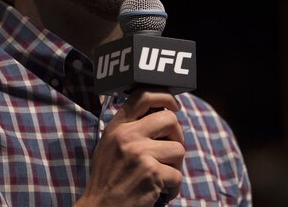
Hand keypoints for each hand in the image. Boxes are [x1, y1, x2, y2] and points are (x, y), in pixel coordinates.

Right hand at [76, 89, 184, 206]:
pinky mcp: (151, 172)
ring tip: (162, 176)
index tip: (175, 105)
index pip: (143, 96)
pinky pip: (178, 175)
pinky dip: (173, 187)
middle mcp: (127, 135)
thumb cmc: (108, 178)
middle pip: (170, 119)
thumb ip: (130, 128)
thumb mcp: (110, 145)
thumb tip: (163, 114)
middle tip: (171, 150)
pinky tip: (161, 191)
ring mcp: (139, 152)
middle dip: (178, 136)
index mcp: (117, 126)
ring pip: (179, 149)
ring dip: (176, 166)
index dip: (165, 96)